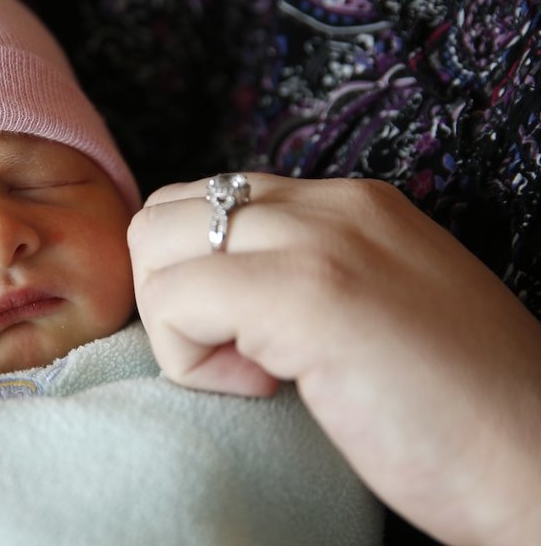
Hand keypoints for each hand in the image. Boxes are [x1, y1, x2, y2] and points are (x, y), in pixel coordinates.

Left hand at [128, 173, 540, 545]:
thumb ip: (301, 276)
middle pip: (164, 214)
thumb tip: (210, 293)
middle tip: (238, 355)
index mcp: (347, 205)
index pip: (207, 203)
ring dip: (177, 322)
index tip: (249, 340)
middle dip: (171, 293)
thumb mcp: (372, 308)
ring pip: (154, 247)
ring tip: (255, 370)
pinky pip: (176, 302)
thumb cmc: (457, 407)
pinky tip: (266, 389)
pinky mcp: (309, 295)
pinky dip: (192, 359)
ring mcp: (320, 241)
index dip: (197, 278)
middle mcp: (329, 204)